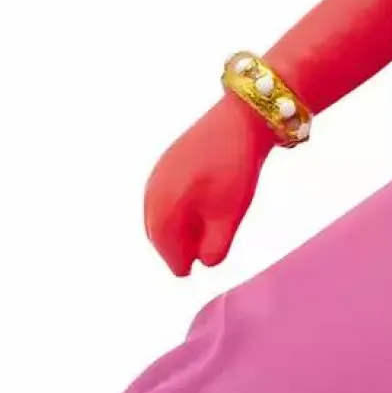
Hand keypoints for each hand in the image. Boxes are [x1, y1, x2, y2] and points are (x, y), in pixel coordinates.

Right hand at [143, 96, 273, 275]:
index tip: (192, 272)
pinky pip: (164, 196)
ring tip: (197, 235)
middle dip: (176, 246)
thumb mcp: (229, 215)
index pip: (167, 249)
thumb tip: (205, 263)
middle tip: (195, 257)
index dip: (181, 263)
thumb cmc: (234, 169)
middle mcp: (152, 192)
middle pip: (159, 233)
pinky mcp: (167, 162)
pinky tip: (195, 210)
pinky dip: (176, 209)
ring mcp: (157, 175)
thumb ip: (215, 246)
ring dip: (176, 228)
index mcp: (164, 208)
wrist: (239, 120)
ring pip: (160, 214)